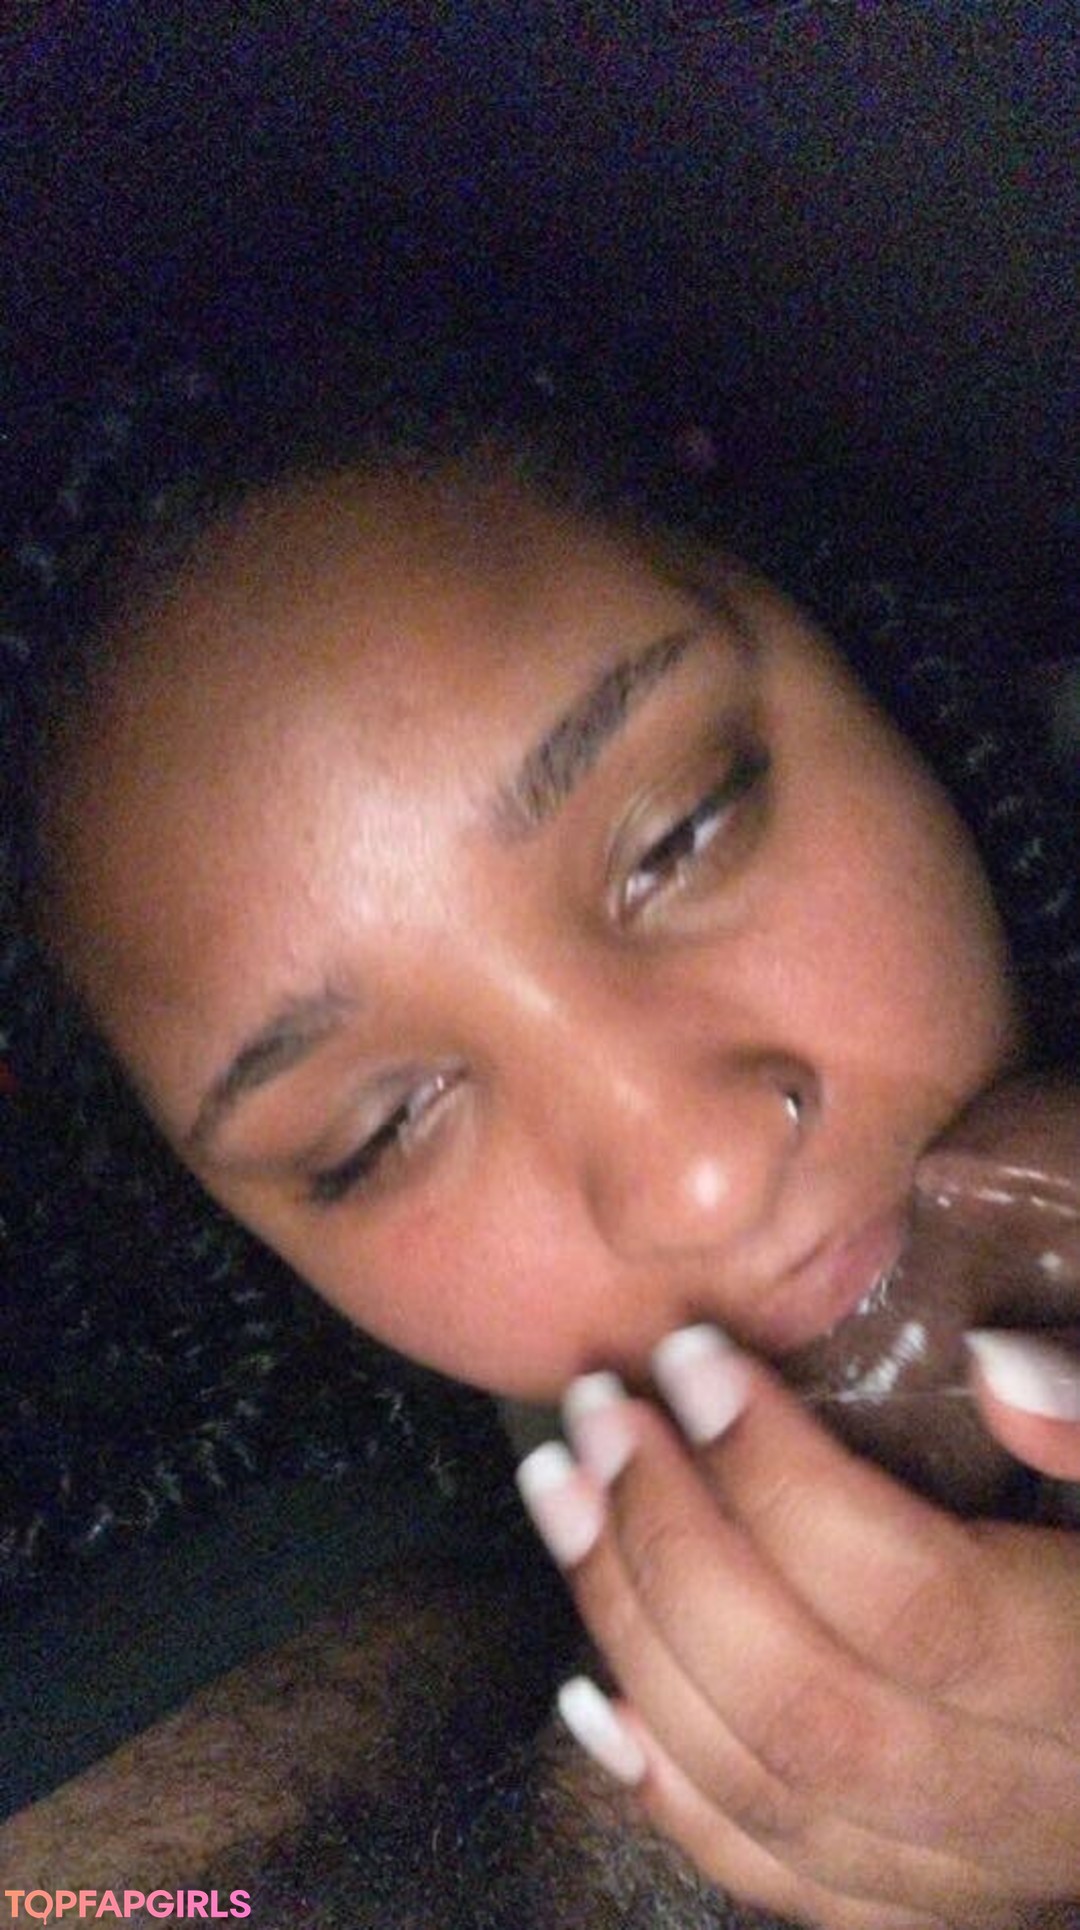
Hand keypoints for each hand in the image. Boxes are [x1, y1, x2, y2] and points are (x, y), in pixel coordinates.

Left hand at [517, 1331, 1079, 1929]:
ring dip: (632, 1631)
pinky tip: (589, 1688)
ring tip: (559, 1486)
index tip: (694, 1360)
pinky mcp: (926, 1901)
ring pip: (766, 1790)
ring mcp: (974, 1871)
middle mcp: (1036, 1801)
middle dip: (671, 1544)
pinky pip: (773, 1876)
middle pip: (809, 1705)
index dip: (785, 1481)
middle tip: (599, 1406)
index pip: (915, 1601)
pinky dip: (665, 1784)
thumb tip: (998, 1364)